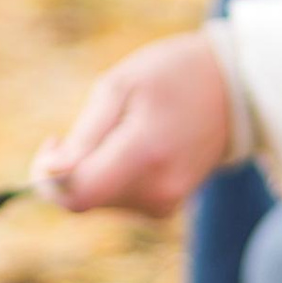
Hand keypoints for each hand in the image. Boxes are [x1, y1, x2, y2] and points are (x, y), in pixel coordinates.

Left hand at [34, 32, 231, 216]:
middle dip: (72, 167)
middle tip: (93, 124)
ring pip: (99, 200)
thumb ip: (84, 136)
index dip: (48, 177)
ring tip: (123, 129)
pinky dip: (112, 176)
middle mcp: (158, 190)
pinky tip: (133, 145)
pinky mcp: (167, 207)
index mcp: (144, 155)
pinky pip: (118, 200)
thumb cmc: (169, 76)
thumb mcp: (119, 87)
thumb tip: (51, 174)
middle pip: (84, 198)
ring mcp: (166, 202)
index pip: (77, 195)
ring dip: (94, 168)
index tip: (55, 140)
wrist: (232, 88)